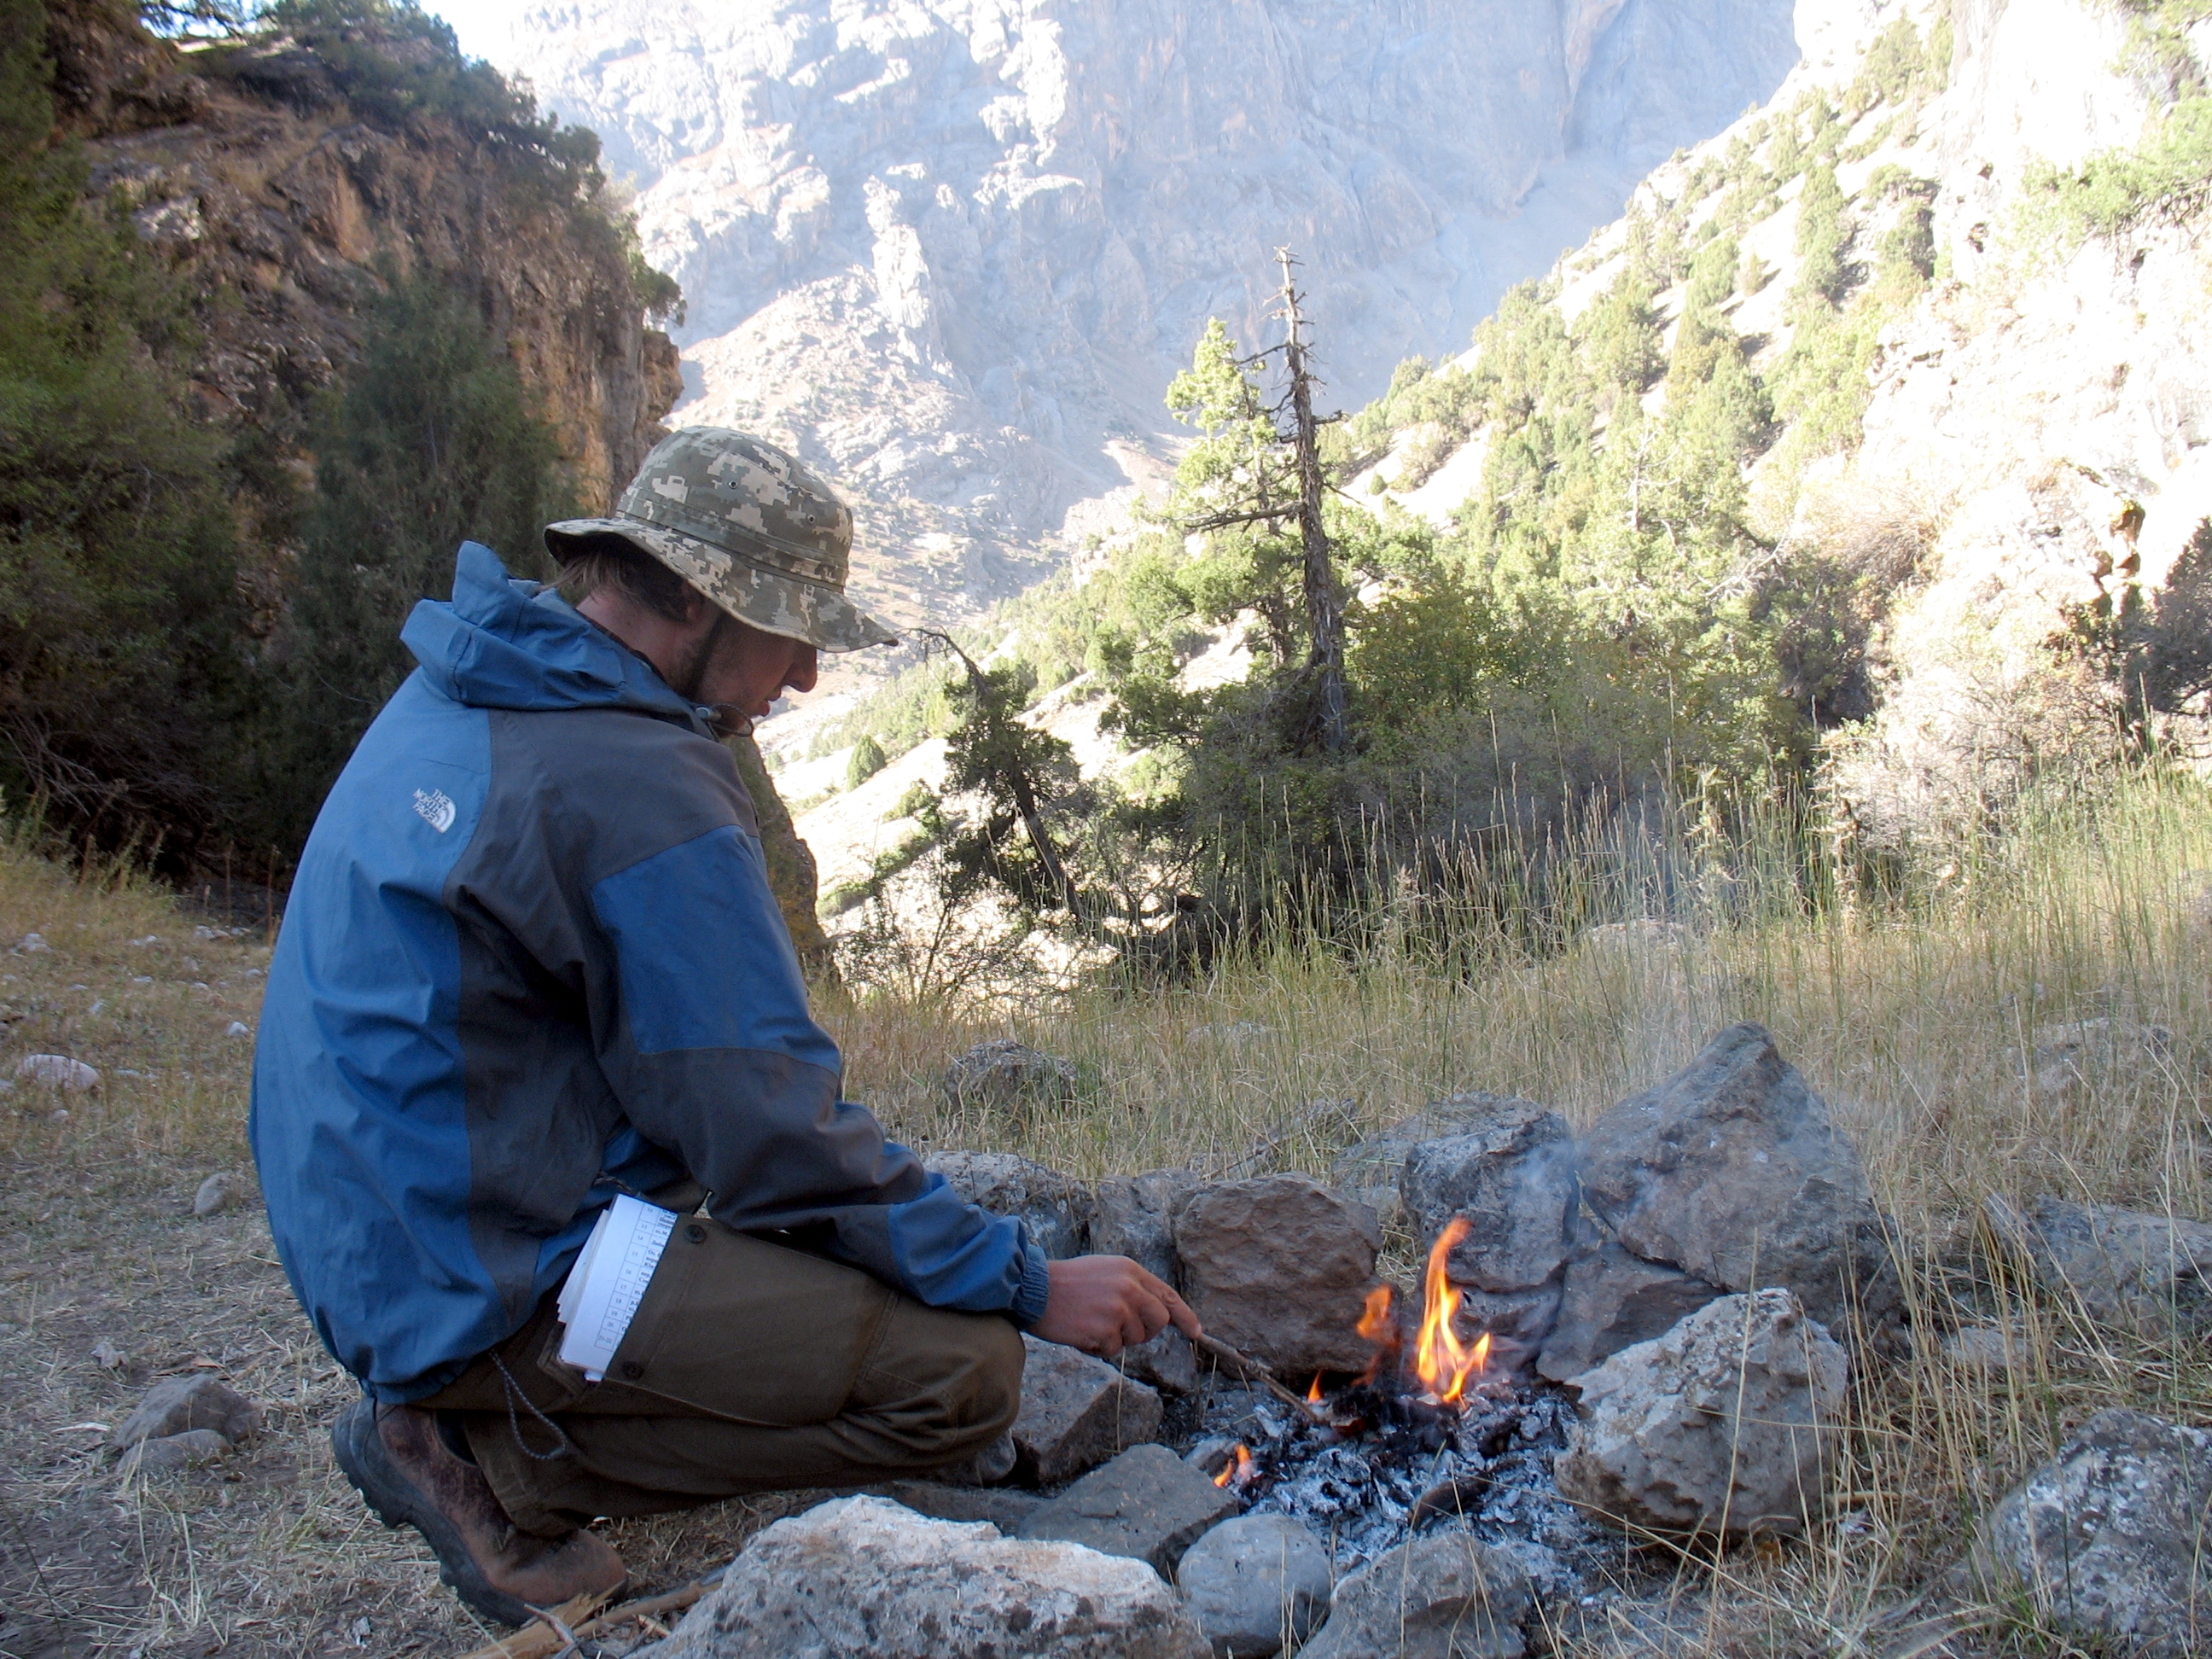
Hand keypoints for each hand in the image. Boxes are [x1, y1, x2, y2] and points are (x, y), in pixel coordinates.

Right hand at [1029, 1255, 1203, 1357]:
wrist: (1034, 1288)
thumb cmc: (1067, 1282)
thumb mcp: (1105, 1271)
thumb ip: (1131, 1287)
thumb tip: (1154, 1312)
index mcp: (1130, 1270)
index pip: (1167, 1295)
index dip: (1184, 1316)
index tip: (1196, 1332)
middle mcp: (1129, 1288)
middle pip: (1158, 1322)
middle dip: (1144, 1331)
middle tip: (1119, 1329)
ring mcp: (1117, 1310)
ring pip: (1133, 1339)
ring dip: (1114, 1338)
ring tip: (1090, 1322)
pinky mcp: (1104, 1330)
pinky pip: (1112, 1350)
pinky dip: (1097, 1347)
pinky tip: (1080, 1331)